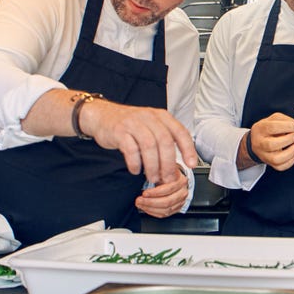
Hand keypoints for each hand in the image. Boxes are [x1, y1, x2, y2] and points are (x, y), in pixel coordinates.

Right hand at [81, 100, 196, 183]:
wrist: (102, 116)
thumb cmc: (130, 125)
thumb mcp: (151, 126)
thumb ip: (164, 140)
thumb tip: (176, 166)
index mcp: (162, 116)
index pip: (180, 132)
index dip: (188, 149)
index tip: (191, 164)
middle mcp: (149, 117)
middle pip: (165, 141)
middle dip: (168, 163)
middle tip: (168, 178)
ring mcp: (133, 123)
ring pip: (149, 146)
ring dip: (153, 166)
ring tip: (152, 177)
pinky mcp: (119, 131)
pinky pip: (130, 149)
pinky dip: (135, 163)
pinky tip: (136, 170)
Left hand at [135, 172, 189, 217]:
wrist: (175, 179)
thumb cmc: (167, 174)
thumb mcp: (162, 170)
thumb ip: (156, 174)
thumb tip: (146, 178)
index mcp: (180, 181)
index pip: (168, 189)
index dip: (155, 192)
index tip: (144, 193)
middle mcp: (183, 192)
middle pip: (167, 201)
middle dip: (150, 202)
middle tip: (139, 200)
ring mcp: (181, 201)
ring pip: (166, 210)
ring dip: (151, 208)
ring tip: (141, 205)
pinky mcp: (177, 208)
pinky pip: (165, 214)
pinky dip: (154, 212)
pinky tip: (147, 208)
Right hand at [245, 112, 293, 171]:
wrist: (258, 141)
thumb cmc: (269, 128)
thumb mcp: (274, 119)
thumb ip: (285, 120)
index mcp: (260, 129)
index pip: (272, 127)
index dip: (287, 127)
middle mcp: (259, 143)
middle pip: (271, 145)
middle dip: (288, 140)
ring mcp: (263, 155)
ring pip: (276, 159)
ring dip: (290, 153)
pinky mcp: (269, 163)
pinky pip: (280, 167)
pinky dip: (290, 161)